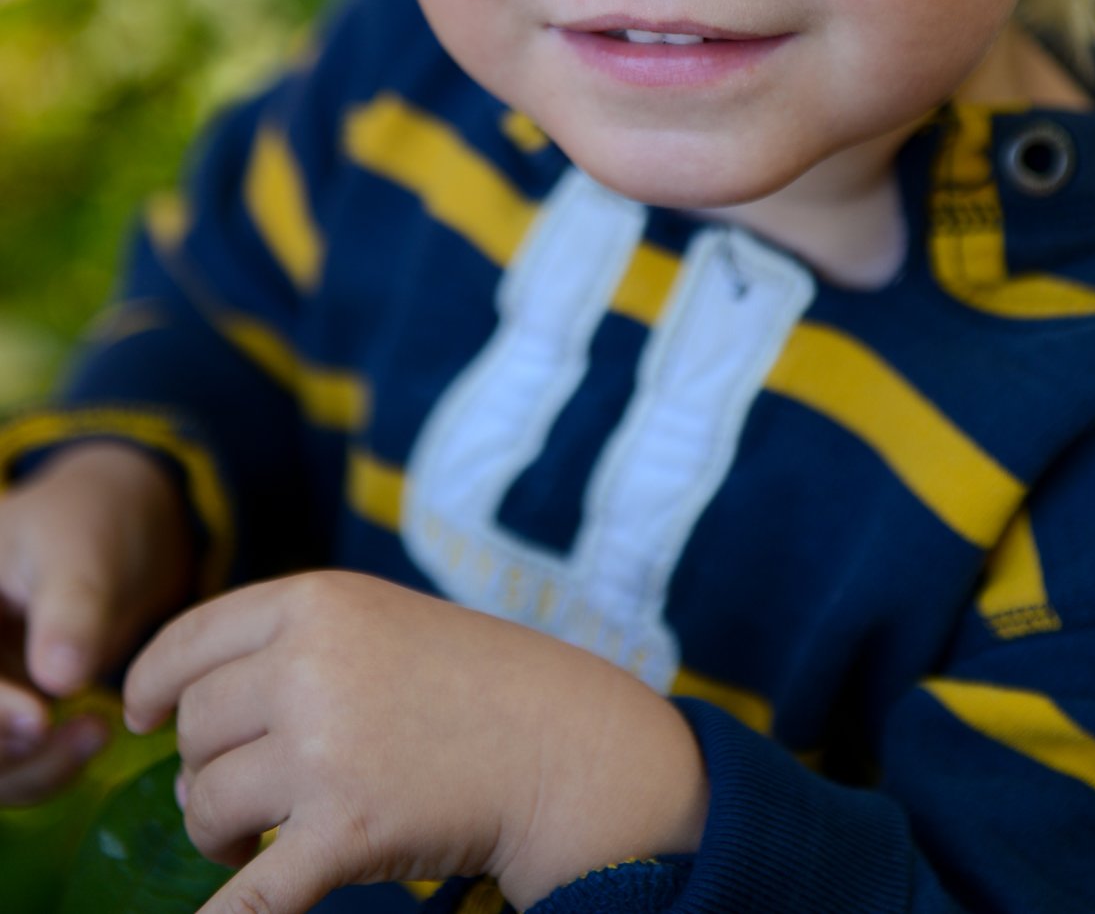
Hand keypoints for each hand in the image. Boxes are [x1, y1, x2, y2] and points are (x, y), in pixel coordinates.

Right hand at [0, 440, 195, 802]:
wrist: (119, 536)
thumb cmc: (89, 524)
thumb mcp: (81, 549)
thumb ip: (71, 609)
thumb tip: (60, 680)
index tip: (39, 720)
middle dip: (6, 747)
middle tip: (83, 731)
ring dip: (31, 769)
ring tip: (98, 732)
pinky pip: (8, 770)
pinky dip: (44, 769)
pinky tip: (92, 737)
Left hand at [124, 570, 708, 912]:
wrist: (563, 742)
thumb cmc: (470, 681)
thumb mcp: (377, 620)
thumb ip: (290, 641)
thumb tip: (178, 697)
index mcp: (316, 602)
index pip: (187, 642)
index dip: (150, 683)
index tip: (140, 714)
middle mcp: (310, 665)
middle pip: (193, 730)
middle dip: (203, 768)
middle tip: (244, 792)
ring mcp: (326, 748)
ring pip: (204, 804)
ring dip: (217, 832)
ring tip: (260, 835)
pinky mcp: (346, 831)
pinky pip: (246, 895)